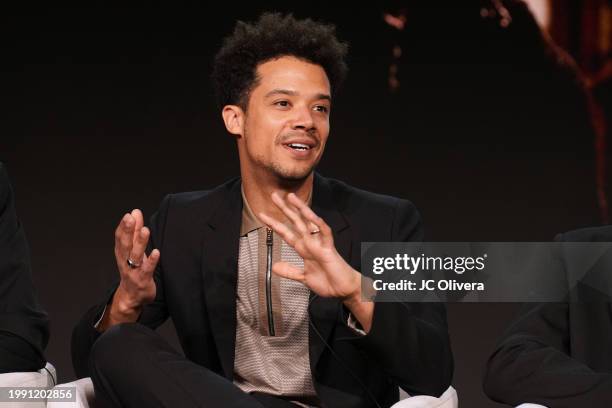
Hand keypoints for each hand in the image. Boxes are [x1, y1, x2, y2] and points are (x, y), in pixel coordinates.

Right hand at [107, 209, 159, 324]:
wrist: (131, 297)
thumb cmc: (133, 269)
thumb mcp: (132, 250)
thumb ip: (135, 231)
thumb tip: (135, 212)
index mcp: (121, 253)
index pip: (120, 238)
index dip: (124, 227)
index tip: (129, 215)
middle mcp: (125, 261)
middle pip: (125, 244)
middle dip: (128, 231)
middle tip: (130, 218)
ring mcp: (133, 271)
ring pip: (135, 256)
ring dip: (140, 243)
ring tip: (145, 230)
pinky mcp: (143, 280)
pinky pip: (146, 270)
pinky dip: (151, 261)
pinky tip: (156, 252)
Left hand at [258, 192, 359, 300]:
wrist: (343, 290)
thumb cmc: (328, 282)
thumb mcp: (304, 278)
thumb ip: (290, 271)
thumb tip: (275, 266)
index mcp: (304, 249)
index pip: (286, 233)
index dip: (274, 224)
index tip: (262, 215)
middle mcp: (310, 243)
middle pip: (295, 222)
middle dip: (284, 209)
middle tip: (273, 195)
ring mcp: (320, 244)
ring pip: (309, 222)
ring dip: (300, 209)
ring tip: (291, 197)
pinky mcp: (329, 249)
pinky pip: (325, 233)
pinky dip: (319, 225)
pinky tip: (312, 216)